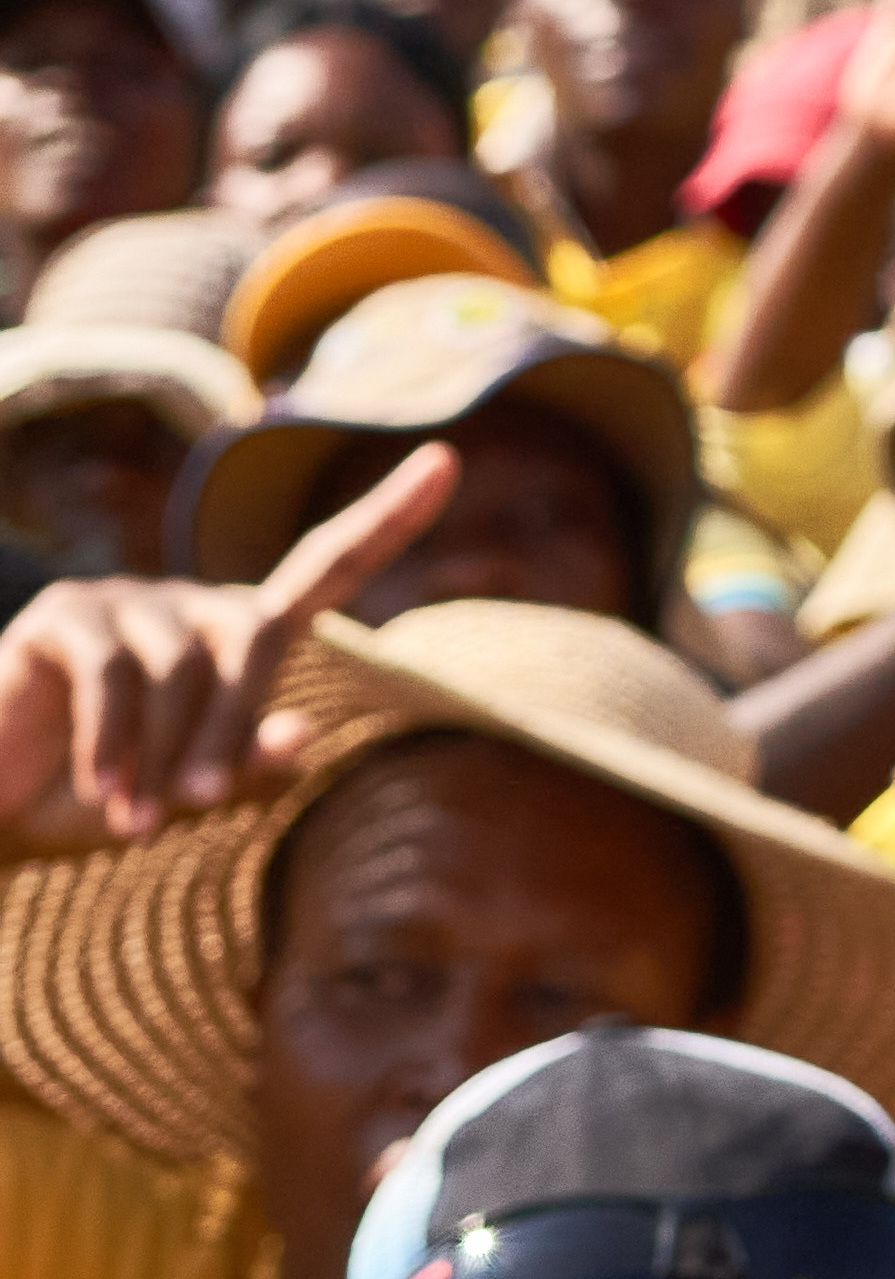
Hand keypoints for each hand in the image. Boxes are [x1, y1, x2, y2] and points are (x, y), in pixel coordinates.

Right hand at [0, 448, 447, 852]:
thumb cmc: (102, 797)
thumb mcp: (183, 791)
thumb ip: (244, 764)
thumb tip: (303, 733)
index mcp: (238, 632)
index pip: (326, 564)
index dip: (387, 516)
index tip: (447, 459)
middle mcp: (192, 601)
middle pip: (254, 642)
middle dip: (229, 727)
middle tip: (196, 802)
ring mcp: (126, 597)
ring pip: (180, 668)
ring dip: (162, 751)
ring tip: (135, 819)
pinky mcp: (64, 613)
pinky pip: (112, 673)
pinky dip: (112, 741)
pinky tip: (103, 790)